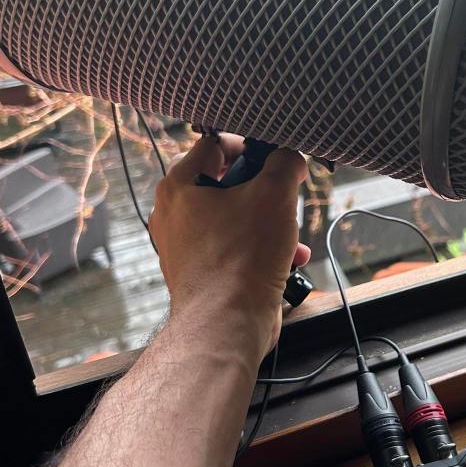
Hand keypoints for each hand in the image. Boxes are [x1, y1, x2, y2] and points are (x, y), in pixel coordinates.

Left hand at [149, 134, 309, 363]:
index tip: (275, 155)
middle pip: (226, 182)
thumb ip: (284, 163)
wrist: (227, 323)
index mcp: (179, 185)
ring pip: (233, 217)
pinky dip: (258, 247)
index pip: (215, 143)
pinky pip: (232, 246)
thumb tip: (289, 156)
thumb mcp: (275, 195)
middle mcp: (173, 213)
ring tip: (291, 235)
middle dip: (264, 189)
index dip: (251, 144)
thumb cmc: (243, 259)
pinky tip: (288, 259)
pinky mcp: (197, 271)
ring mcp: (183, 244)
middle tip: (284, 196)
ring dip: (268, 221)